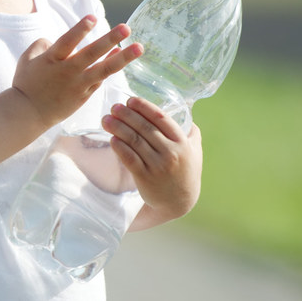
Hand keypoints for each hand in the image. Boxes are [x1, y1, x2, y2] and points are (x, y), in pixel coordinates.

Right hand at [12, 15, 142, 128]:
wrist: (28, 113)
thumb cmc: (26, 83)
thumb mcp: (28, 59)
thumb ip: (42, 44)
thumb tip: (56, 39)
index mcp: (52, 60)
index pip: (68, 42)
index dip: (80, 30)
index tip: (93, 18)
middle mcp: (68, 72)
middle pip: (92, 54)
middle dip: (109, 39)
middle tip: (126, 28)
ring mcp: (78, 85)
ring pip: (104, 70)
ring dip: (123, 58)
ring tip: (139, 47)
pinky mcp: (85, 96)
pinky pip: (101, 79)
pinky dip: (111, 67)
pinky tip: (121, 55)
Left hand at [102, 96, 202, 221]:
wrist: (179, 201)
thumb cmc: (186, 171)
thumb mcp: (195, 150)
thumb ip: (191, 132)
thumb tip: (185, 109)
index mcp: (182, 142)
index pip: (161, 118)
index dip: (144, 107)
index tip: (130, 100)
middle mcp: (170, 152)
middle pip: (144, 128)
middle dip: (126, 115)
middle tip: (114, 107)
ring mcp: (157, 166)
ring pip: (134, 141)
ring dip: (118, 128)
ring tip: (106, 120)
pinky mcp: (145, 177)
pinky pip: (129, 159)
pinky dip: (119, 147)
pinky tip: (112, 139)